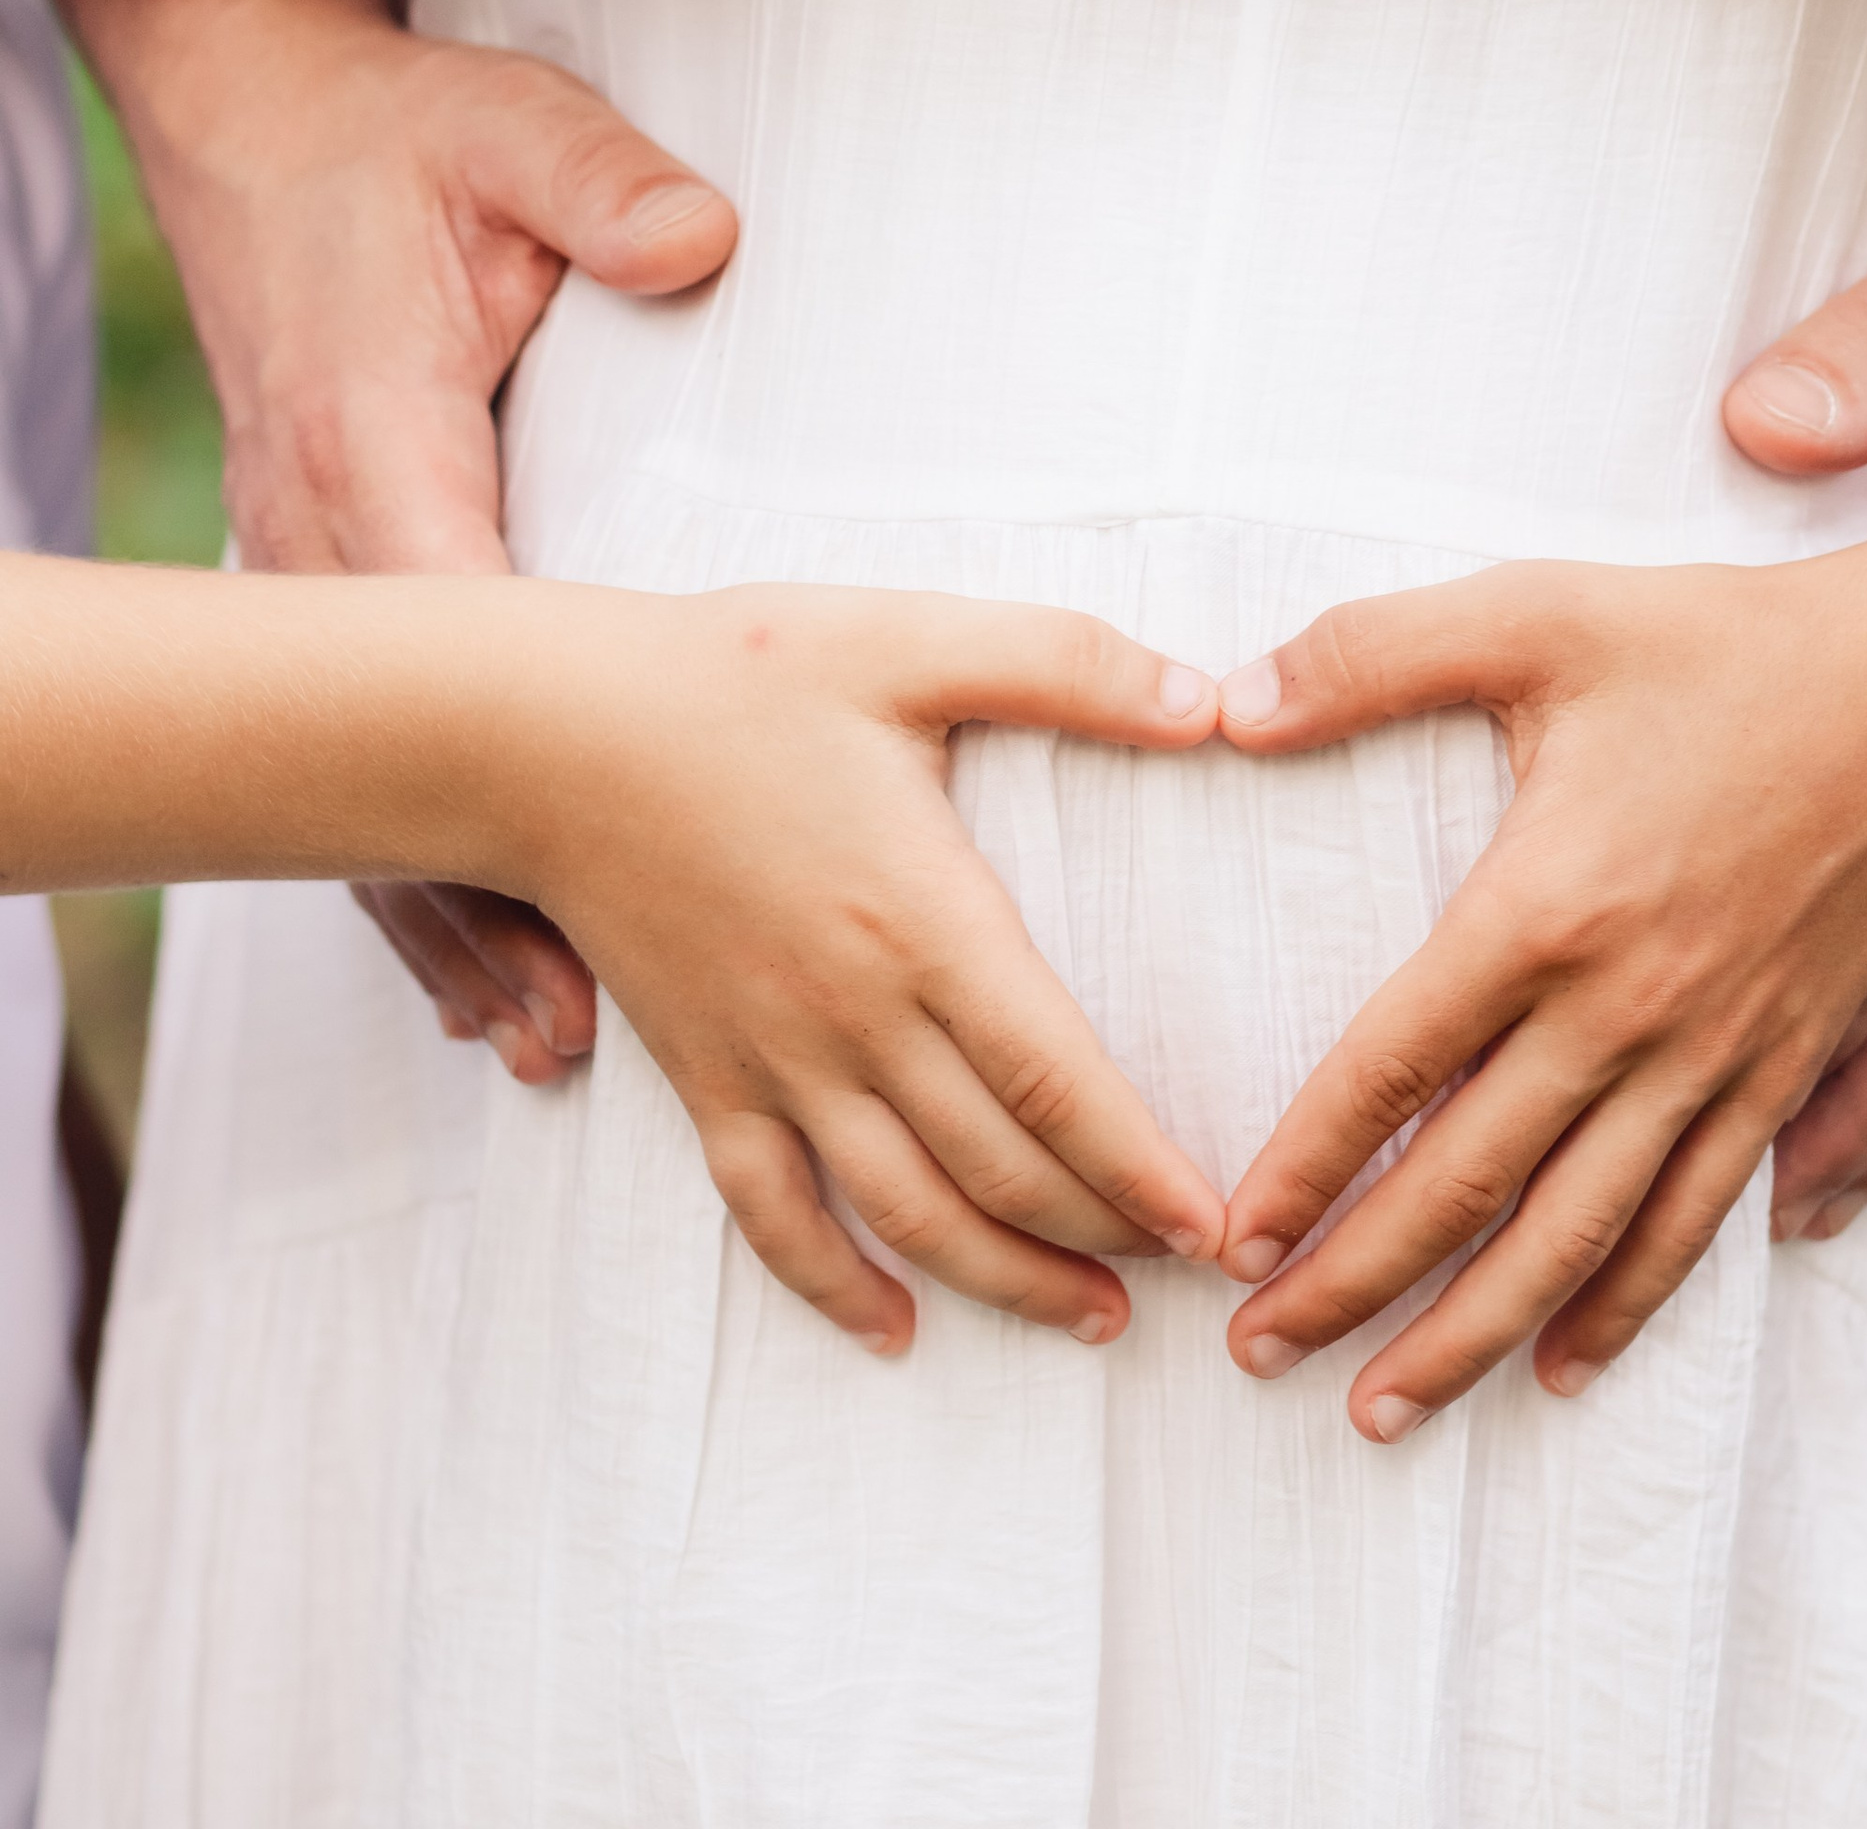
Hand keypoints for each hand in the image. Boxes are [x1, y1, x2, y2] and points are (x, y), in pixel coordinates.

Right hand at [111, 0, 736, 1083]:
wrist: (263, 120)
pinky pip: (351, 739)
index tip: (579, 868)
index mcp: (379, 436)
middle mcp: (323, 526)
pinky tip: (462, 950)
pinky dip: (400, 847)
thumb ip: (602, 189)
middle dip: (471, 892)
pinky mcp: (322, 569)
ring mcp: (305, 561)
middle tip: (566, 1024)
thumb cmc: (400, 137)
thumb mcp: (510, 133)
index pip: (442, 622)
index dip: (502, 763)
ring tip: (530, 1034)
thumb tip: (699, 239)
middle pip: (391, 749)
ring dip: (436, 902)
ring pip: (360, 767)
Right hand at [517, 585, 1229, 1350]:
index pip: (1057, 1082)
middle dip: (1105, 1232)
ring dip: (1004, 1282)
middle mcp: (855, 1016)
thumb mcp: (914, 640)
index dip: (1141, 1167)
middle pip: (999, 1169)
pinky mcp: (705, 1078)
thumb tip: (1209, 704)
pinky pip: (772, 1215)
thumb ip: (1069, 666)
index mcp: (925, 918)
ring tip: (1092, 1319)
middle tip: (1189, 1269)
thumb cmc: (739, 674)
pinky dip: (835, 1287)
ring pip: (905, 1214)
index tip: (1213, 1224)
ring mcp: (773, 1060)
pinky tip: (893, 1328)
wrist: (551, 733)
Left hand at [1211, 555, 1866, 1437]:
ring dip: (1468, 1332)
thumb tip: (1229, 708)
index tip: (1230, 1239)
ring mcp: (1710, 1056)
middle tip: (1256, 1354)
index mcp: (1543, 906)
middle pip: (1465, 1182)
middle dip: (1352, 1281)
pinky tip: (1563, 1363)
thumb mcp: (1536, 617)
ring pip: (1571, 1236)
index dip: (1305, 1164)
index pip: (1392, 1066)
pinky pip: (1690, 1220)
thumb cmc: (1725, 646)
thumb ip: (1370, 656)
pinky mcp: (1779, 1072)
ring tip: (1379, 1406)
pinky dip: (1622, 1305)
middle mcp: (1622, 1009)